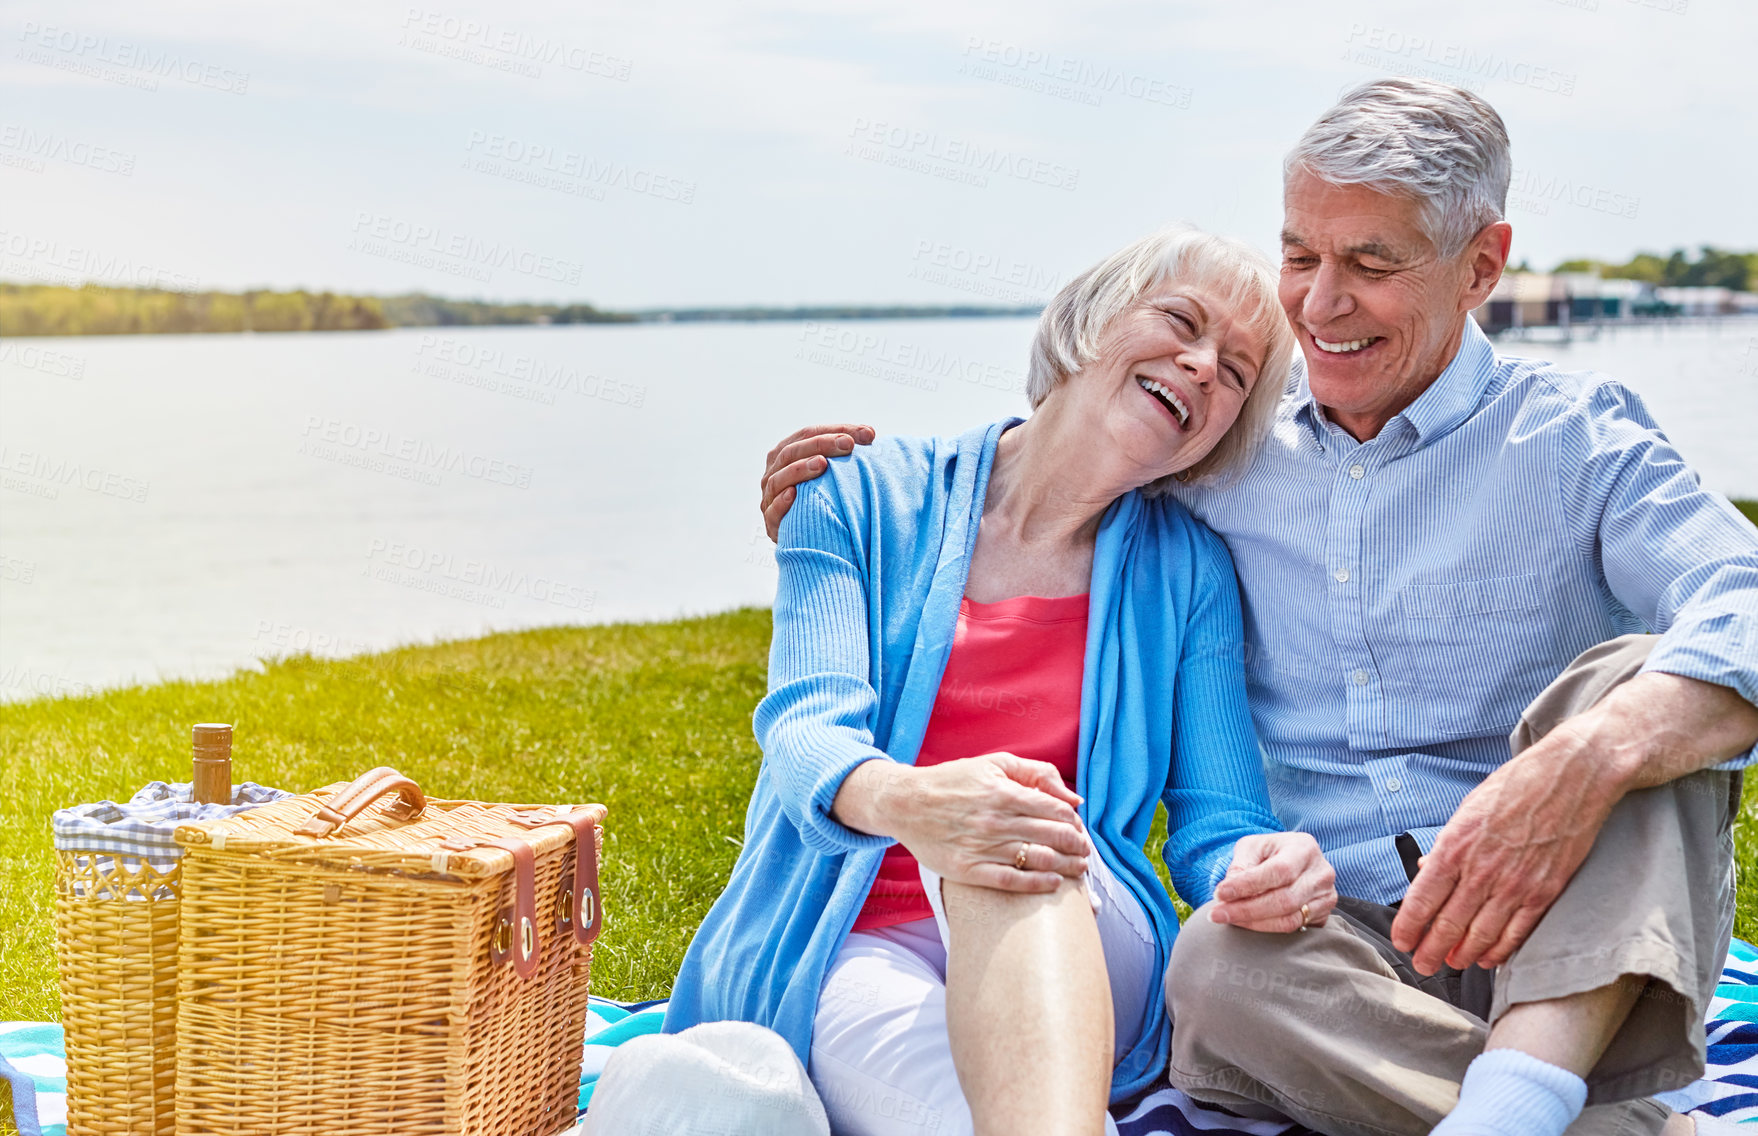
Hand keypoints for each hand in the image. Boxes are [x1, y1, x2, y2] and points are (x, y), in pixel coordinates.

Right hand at [761, 423, 875, 540]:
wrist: (807, 536)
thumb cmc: (823, 496)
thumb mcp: (830, 471)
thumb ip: (843, 451)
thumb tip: (870, 434)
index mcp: (787, 454)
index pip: (807, 434)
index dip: (834, 431)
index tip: (866, 434)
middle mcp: (774, 472)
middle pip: (792, 452)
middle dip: (821, 445)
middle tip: (848, 445)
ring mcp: (769, 497)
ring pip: (778, 479)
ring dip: (799, 469)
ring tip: (822, 464)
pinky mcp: (771, 523)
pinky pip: (773, 511)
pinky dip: (781, 502)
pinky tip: (794, 494)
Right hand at [836, 753, 1090, 892]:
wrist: (904, 803)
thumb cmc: (953, 781)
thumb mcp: (994, 763)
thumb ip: (1036, 773)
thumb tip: (1073, 797)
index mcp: (1003, 792)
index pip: (1055, 810)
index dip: (1073, 822)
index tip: (1079, 829)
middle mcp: (994, 821)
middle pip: (1052, 836)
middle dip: (1077, 846)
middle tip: (1085, 852)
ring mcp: (980, 847)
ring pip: (1037, 860)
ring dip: (1066, 867)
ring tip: (1078, 869)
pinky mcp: (967, 869)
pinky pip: (1011, 881)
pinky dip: (1037, 884)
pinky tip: (1053, 883)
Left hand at [1208, 832, 1336, 932]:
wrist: (1293, 861)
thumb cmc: (1269, 852)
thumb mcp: (1252, 848)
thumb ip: (1240, 866)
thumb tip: (1226, 893)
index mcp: (1304, 848)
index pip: (1278, 871)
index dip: (1248, 885)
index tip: (1219, 893)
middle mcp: (1321, 873)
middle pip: (1284, 900)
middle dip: (1246, 910)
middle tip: (1216, 914)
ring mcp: (1326, 896)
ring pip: (1289, 919)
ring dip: (1253, 923)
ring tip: (1227, 918)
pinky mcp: (1324, 915)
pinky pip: (1295, 929)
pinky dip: (1266, 929)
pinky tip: (1247, 923)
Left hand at [1390, 717, 1616, 974]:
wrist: (1571, 776)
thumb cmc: (1516, 786)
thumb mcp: (1467, 809)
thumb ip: (1447, 845)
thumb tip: (1426, 872)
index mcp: (1455, 845)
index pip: (1422, 899)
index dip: (1409, 927)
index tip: (1401, 942)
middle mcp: (1482, 870)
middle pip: (1448, 924)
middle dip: (1430, 950)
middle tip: (1422, 965)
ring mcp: (1515, 884)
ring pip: (1481, 935)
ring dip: (1462, 955)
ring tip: (1451, 964)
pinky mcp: (1545, 891)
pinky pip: (1517, 932)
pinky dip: (1500, 950)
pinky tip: (1488, 959)